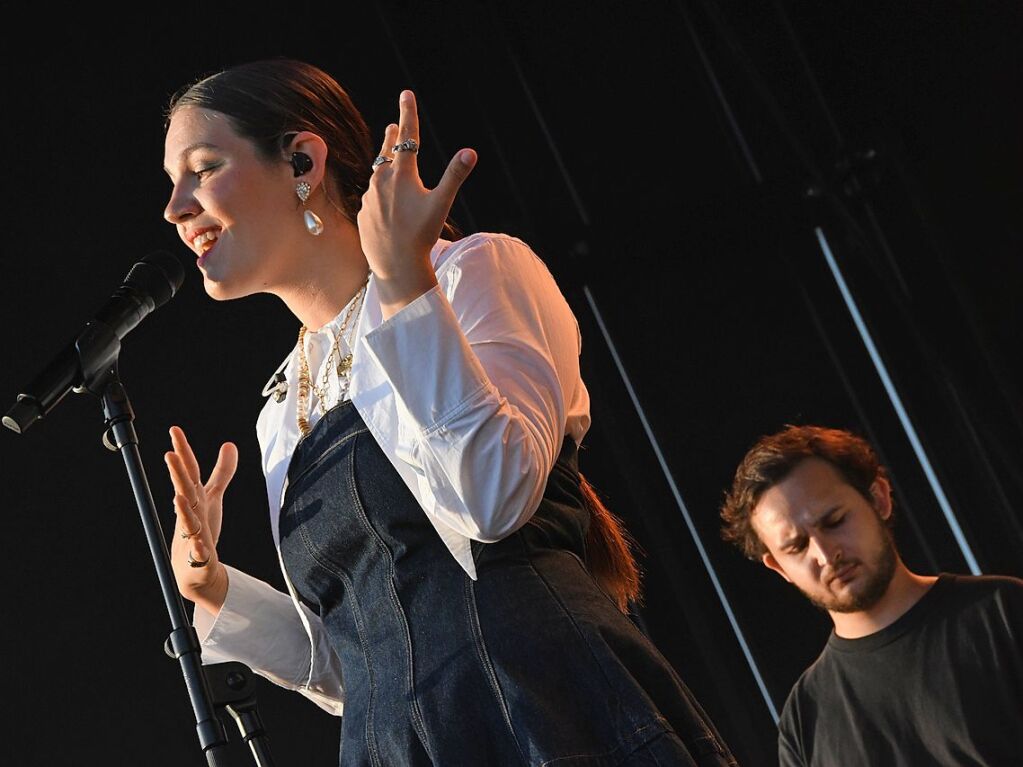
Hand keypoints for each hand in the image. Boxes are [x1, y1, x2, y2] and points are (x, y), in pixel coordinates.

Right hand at [164, 425, 237, 614]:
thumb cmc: (203, 528)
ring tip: (178, 496)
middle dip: (177, 474)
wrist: (196, 569)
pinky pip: (198, 552)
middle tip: (169, 455)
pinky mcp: (198, 556)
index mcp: (194, 498)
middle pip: (184, 491)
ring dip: (183, 509)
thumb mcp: (213, 497)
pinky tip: (199, 545)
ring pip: (187, 520)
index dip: (183, 450)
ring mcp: (192, 534)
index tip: (174, 429)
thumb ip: (222, 472)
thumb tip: (229, 444)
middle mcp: (190, 513)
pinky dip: (198, 548)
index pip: (188, 471)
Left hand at [357, 89, 476, 316]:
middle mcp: (382, 180)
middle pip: (388, 152)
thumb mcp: (441, 204)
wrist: (394, 265)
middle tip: (394, 125)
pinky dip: (380, 192)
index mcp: (402, 174)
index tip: (406, 93)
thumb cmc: (420, 235)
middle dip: (393, 137)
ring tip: (389, 159)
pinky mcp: (363, 212)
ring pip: (378, 174)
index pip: (408, 136)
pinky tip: (385, 201)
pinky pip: (373, 197)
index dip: (408, 113)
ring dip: (385, 164)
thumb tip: (470, 152)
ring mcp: (370, 197)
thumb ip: (454, 176)